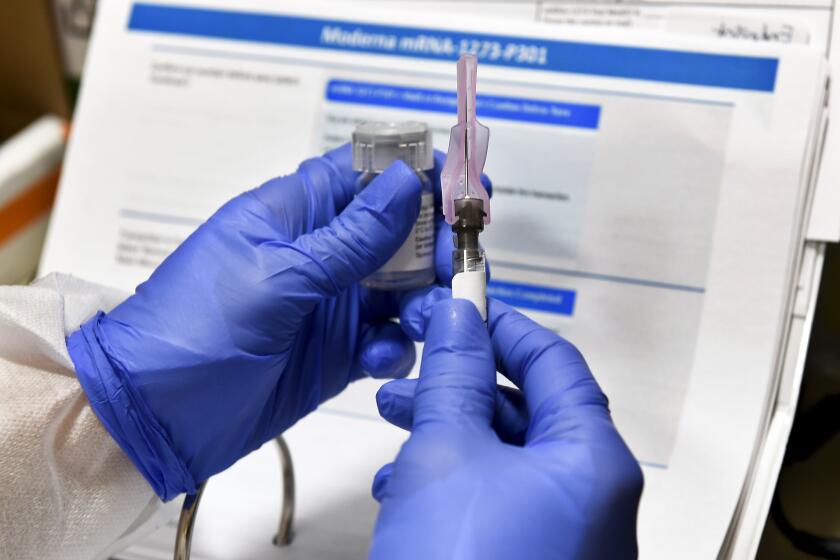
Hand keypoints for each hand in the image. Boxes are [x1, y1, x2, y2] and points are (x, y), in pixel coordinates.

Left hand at [66, 145, 473, 499]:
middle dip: (434, 247)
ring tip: (418, 321)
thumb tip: (407, 182)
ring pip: (402, 288)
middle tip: (456, 267)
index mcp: (293, 214)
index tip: (465, 186)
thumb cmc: (194, 329)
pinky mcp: (337, 353)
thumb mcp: (277, 276)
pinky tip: (381, 360)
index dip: (417, 172)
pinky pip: (387, 340)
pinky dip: (396, 347)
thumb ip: (350, 238)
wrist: (155, 416)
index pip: (364, 172)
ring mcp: (330, 304)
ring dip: (423, 301)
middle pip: (398, 233)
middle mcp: (318, 254)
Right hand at [371, 293, 643, 558]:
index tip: (457, 307)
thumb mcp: (446, 451)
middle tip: (411, 370)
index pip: (554, 361)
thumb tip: (459, 317)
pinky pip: (497, 501)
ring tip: (394, 425)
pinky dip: (453, 483)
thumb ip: (455, 375)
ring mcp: (566, 534)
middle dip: (459, 386)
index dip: (501, 325)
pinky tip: (402, 485)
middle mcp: (592, 498)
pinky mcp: (533, 557)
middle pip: (528, 411)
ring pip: (504, 458)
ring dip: (445, 434)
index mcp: (593, 462)